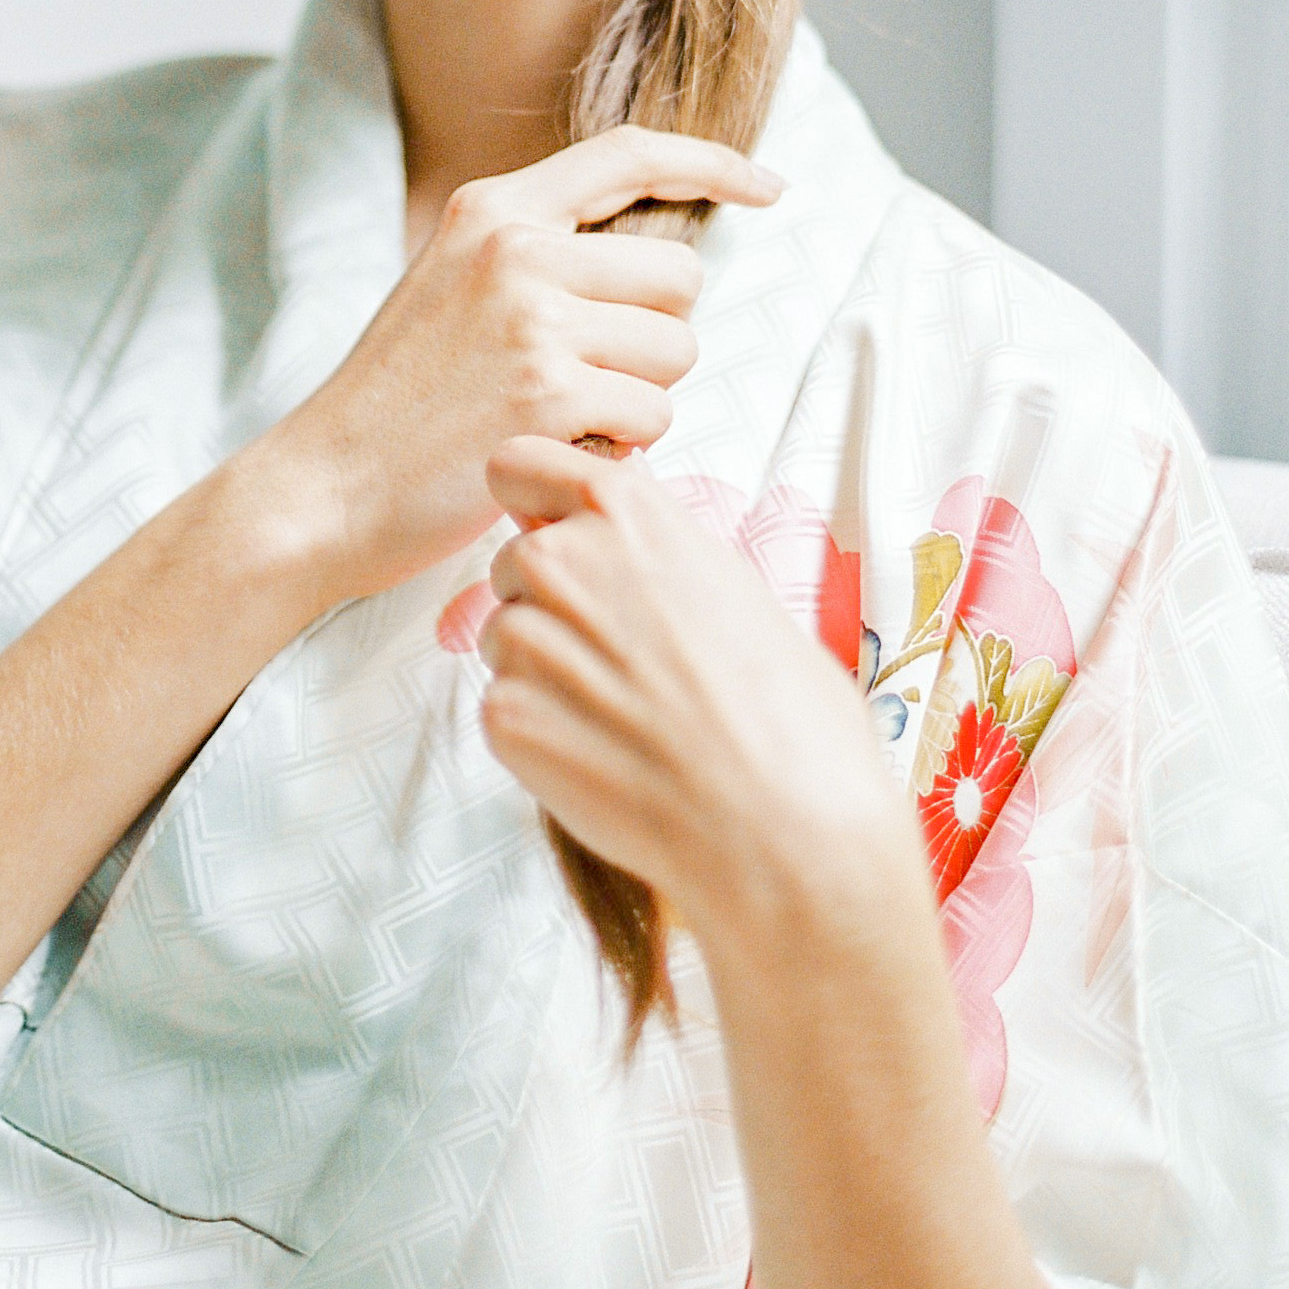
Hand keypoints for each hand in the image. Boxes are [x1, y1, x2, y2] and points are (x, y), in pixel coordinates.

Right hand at [270, 129, 779, 604]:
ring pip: (676, 353)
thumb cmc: (393, 404)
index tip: (768, 186)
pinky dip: (620, 450)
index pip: (628, 155)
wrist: (321, 486)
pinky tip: (554, 454)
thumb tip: (652, 267)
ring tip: (561, 421)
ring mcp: (534, 320)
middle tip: (589, 380)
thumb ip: (534, 258)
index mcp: (492, 211)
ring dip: (641, 401)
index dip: (714, 163)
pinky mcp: (550, 395)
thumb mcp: (447, 286)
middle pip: (678, 275)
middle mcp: (517, 250)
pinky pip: (653, 418)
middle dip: (656, 338)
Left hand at [474, 438, 918, 963]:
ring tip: (624, 718)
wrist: (782, 826)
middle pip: (512, 562)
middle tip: (619, 660)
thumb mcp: (733, 589)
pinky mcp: (504, 715)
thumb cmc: (786, 714)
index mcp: (625, 512)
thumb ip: (657, 559)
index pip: (519, 461)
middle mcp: (561, 559)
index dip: (532, 497)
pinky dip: (540, 732)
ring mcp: (525, 637)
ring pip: (504, 637)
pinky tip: (606, 758)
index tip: (549, 523)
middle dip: (547, 601)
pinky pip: (502, 706)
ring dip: (543, 669)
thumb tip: (634, 562)